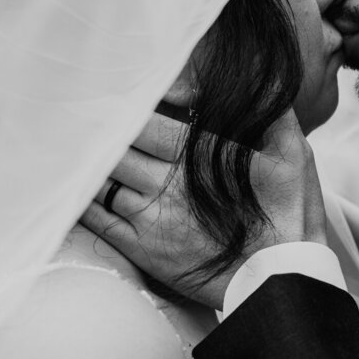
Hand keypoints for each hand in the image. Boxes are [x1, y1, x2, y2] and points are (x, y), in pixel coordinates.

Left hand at [79, 108, 327, 310]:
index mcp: (196, 154)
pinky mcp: (143, 250)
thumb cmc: (291, 215)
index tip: (104, 96)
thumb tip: (263, 78)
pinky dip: (81, 201)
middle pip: (114, 146)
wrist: (283, 280)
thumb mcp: (294, 154)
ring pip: (100, 181)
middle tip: (73, 115)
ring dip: (84, 163)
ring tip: (65, 146)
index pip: (142, 121)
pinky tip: (73, 187)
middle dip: (96, 130)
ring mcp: (151, 218)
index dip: (120, 107)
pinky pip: (98, 220)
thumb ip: (272, 113)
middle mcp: (167, 183)